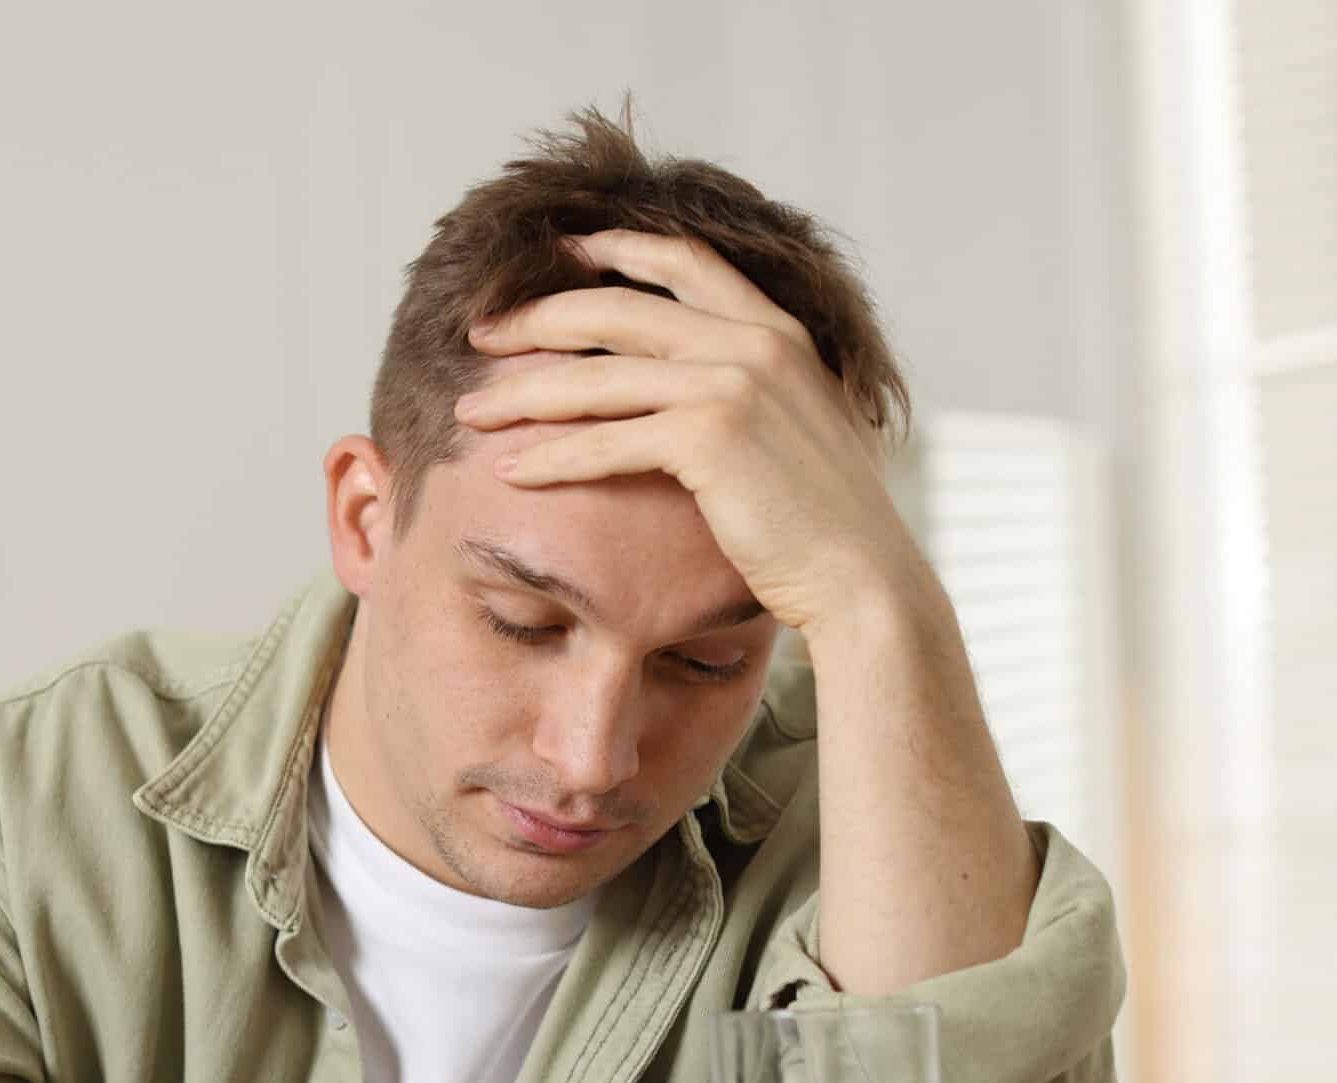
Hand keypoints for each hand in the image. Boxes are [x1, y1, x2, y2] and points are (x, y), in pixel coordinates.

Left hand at [454, 229, 924, 635]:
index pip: (684, 261)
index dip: (614, 249)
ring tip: (471, 411)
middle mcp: (755, 341)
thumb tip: (715, 393)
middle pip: (616, 309)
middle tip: (481, 335)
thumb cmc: (828, 524)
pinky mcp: (710, 437)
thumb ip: (762, 390)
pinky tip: (509, 470)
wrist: (864, 578)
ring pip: (597, 375)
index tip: (559, 254)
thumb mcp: (803, 429)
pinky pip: (605, 438)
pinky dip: (550, 455)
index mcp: (778, 330)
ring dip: (523, 393)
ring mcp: (733, 383)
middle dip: (536, 319)